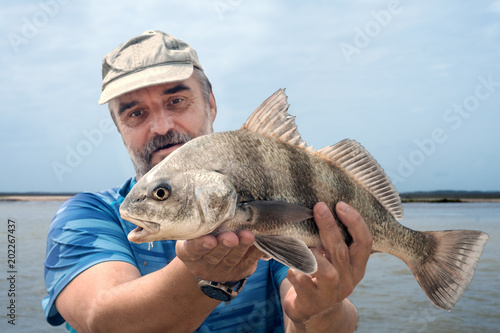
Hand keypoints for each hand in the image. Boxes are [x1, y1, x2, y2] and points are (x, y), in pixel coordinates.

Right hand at [175, 230, 264, 281]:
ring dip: (241, 247)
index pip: (192, 250)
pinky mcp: (240, 271)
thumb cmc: (203, 234)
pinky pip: (248, 262)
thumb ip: (202, 222)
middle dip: (224, 245)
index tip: (210, 239)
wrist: (210, 260)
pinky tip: (260, 243)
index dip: (201, 245)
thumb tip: (217, 202)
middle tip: (231, 237)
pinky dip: (255, 252)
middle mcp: (204, 265)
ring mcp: (222, 271)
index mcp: (188, 253)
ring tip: (248, 236)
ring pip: (232, 259)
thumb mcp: (195, 230)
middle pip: (214, 256)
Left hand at [282, 201, 371, 330]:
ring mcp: (331, 294)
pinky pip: (301, 279)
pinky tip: (289, 264)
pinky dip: (293, 268)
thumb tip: (322, 207)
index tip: (340, 204)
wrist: (313, 312)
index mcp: (357, 267)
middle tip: (319, 207)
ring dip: (309, 252)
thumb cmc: (322, 277)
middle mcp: (348, 281)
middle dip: (329, 226)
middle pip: (340, 251)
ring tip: (299, 243)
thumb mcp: (334, 261)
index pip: (364, 242)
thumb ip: (334, 241)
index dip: (355, 222)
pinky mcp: (312, 302)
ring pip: (323, 269)